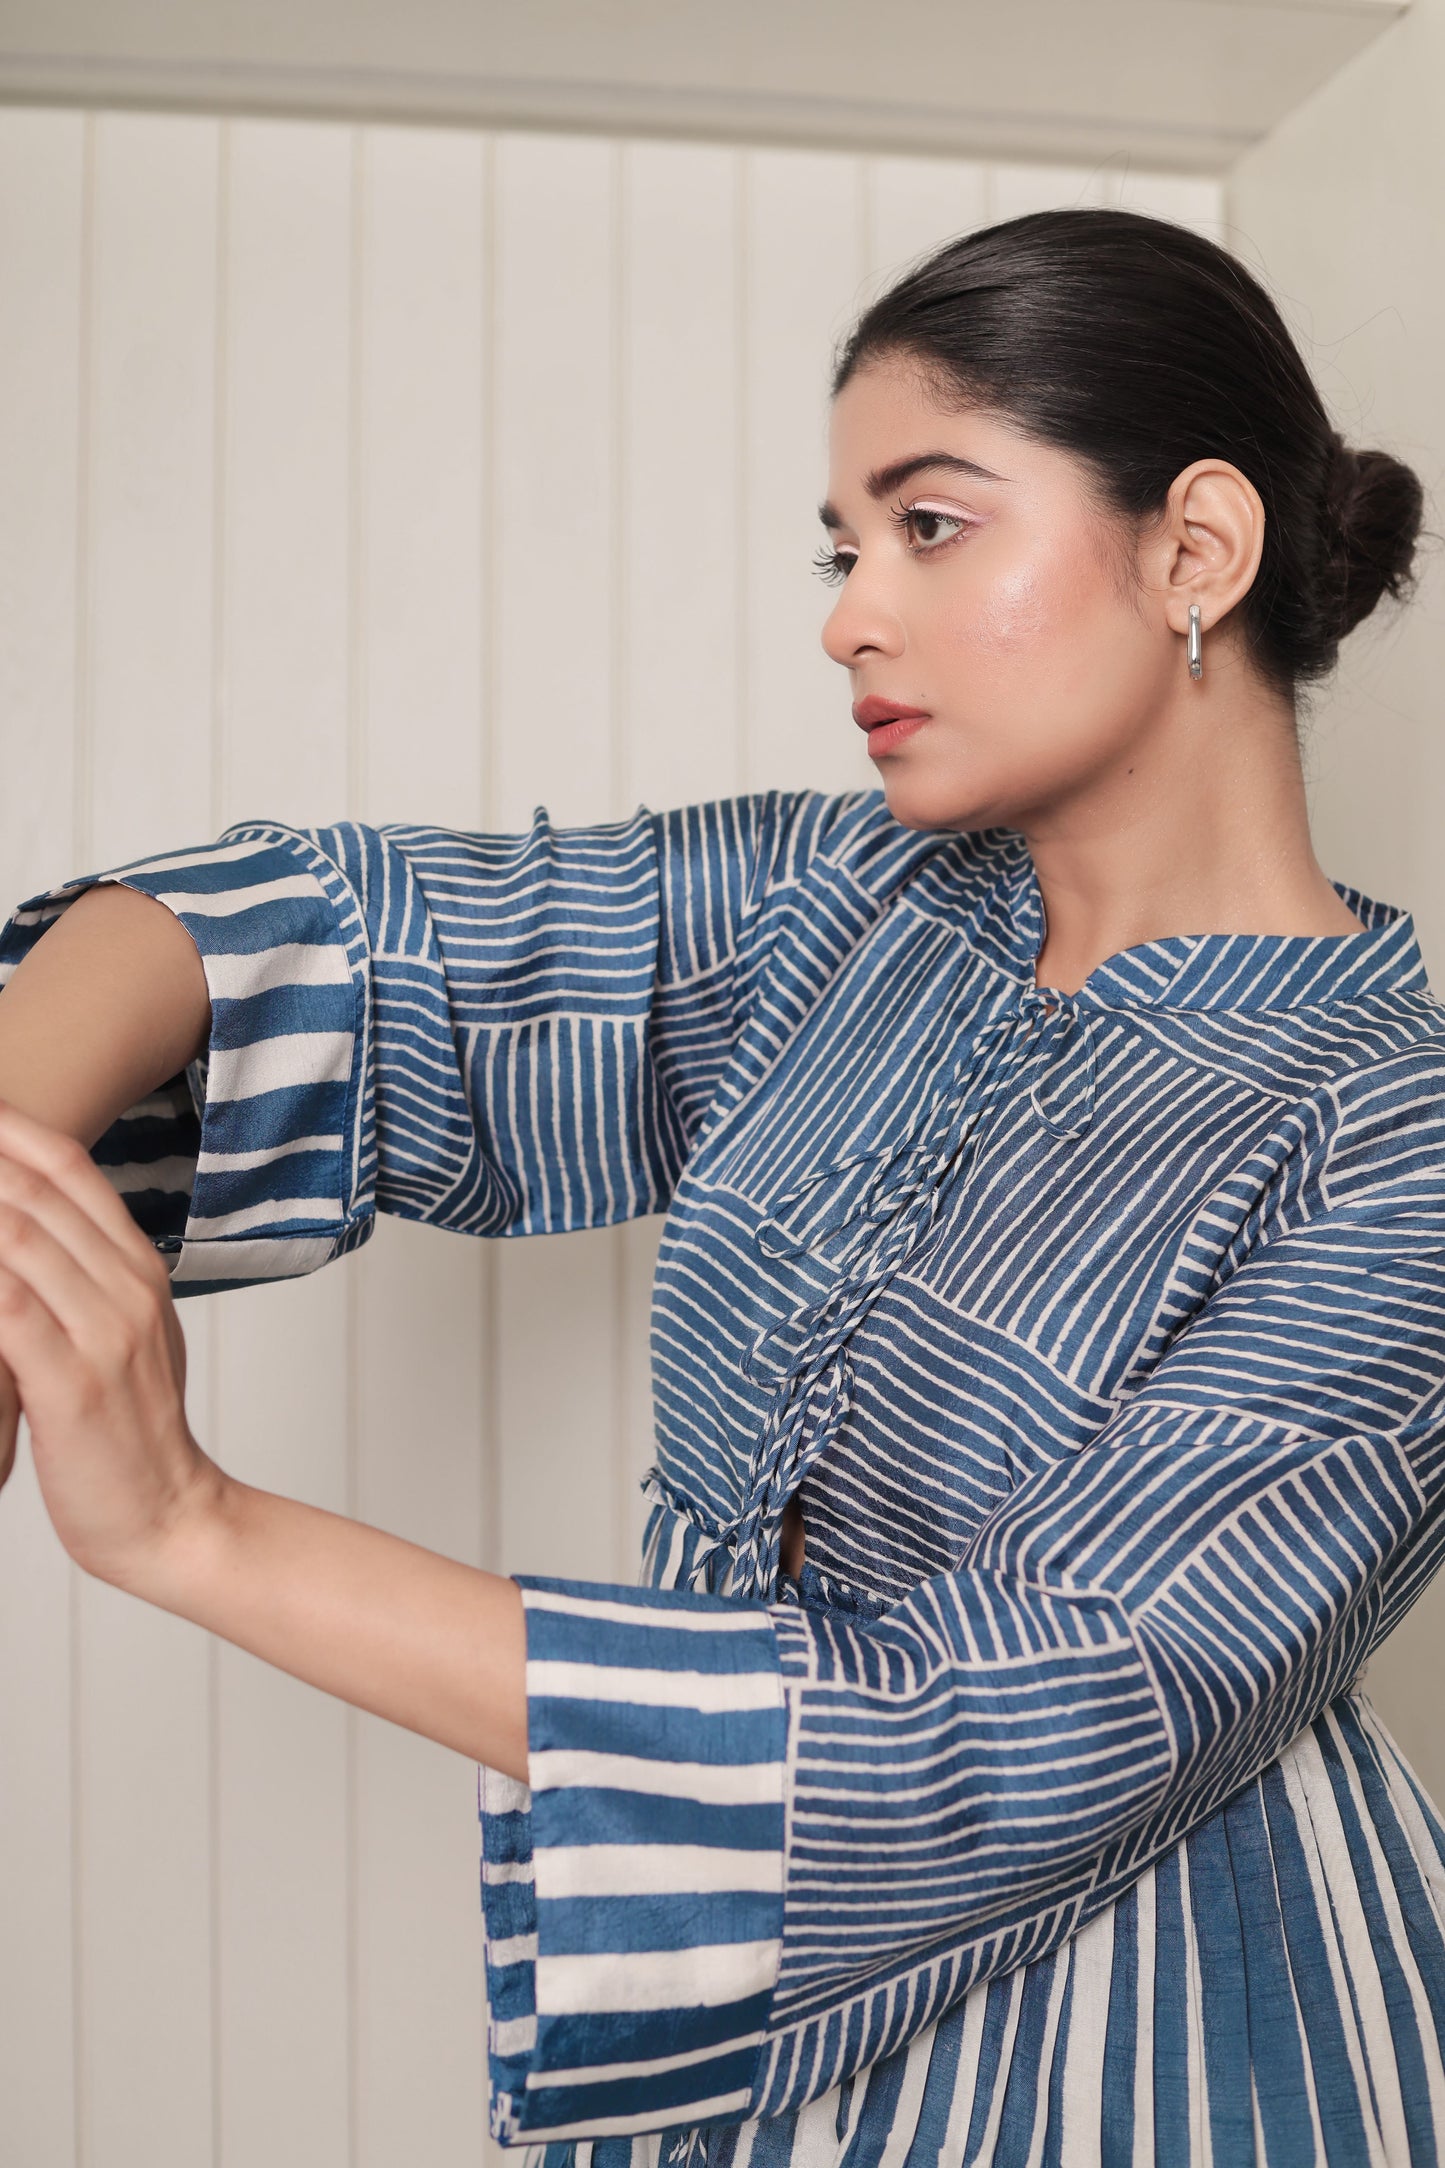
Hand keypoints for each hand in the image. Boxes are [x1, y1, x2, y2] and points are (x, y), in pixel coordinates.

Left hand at [0, 1101, 224, 1584]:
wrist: (175, 1518)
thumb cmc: (135, 1435)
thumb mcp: (128, 1337)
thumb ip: (88, 1281)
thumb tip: (28, 1236)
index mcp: (139, 1270)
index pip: (72, 1171)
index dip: (15, 1127)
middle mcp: (126, 1288)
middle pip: (36, 1193)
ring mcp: (103, 1333)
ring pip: (17, 1239)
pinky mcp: (72, 1384)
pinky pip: (10, 1310)